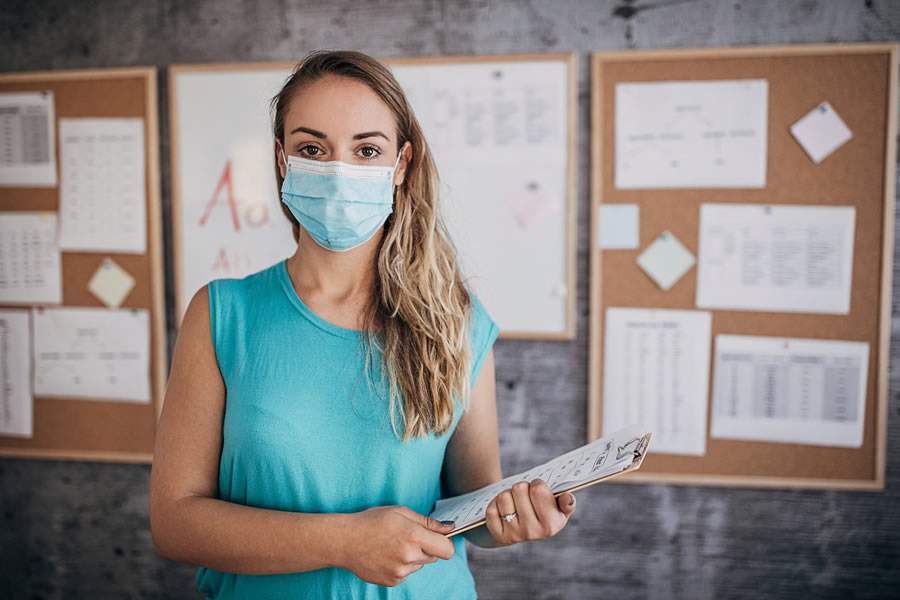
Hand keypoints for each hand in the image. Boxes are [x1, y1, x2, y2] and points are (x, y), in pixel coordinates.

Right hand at [340, 505, 455, 586]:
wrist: (345, 541)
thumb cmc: (372, 521)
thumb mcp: (401, 512)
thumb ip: (428, 522)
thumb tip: (450, 527)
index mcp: (414, 536)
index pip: (447, 550)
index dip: (445, 543)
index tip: (438, 537)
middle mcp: (409, 557)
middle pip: (434, 557)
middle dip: (426, 547)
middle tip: (407, 537)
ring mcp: (401, 572)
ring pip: (419, 565)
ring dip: (413, 557)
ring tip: (393, 545)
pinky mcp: (392, 581)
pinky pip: (407, 573)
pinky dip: (401, 565)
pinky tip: (386, 555)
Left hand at [484, 479, 575, 546]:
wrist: (522, 529)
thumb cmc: (543, 512)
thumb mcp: (558, 508)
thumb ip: (566, 501)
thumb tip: (568, 498)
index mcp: (552, 525)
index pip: (538, 489)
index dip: (537, 484)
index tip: (538, 489)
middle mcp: (533, 532)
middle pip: (519, 489)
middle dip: (521, 487)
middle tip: (525, 495)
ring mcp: (514, 535)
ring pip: (504, 497)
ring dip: (507, 494)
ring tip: (515, 502)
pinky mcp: (498, 535)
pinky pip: (491, 509)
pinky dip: (495, 504)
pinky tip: (503, 510)